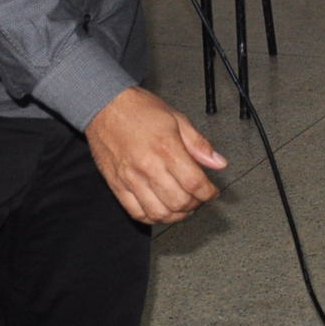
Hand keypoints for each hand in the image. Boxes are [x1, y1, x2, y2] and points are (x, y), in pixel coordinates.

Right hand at [84, 86, 225, 223]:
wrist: (106, 107)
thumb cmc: (140, 110)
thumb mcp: (177, 119)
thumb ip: (199, 144)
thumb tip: (218, 162)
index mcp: (167, 149)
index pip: (194, 183)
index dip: (208, 193)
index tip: (212, 192)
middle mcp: (148, 167)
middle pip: (178, 201)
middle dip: (195, 205)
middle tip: (199, 199)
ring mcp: (131, 179)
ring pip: (158, 213)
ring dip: (175, 216)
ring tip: (183, 207)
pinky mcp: (117, 186)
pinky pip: (136, 213)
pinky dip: (152, 218)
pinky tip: (161, 210)